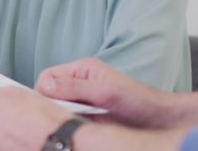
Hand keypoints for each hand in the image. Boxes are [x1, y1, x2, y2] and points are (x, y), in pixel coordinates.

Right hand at [35, 57, 173, 127]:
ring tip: (69, 122)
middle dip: (49, 104)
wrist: (154, 118)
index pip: (48, 76)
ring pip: (55, 106)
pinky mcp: (84, 115)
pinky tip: (73, 128)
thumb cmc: (135, 100)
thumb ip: (75, 87)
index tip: (49, 106)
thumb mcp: (105, 91)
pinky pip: (65, 118)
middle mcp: (78, 82)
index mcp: (82, 69)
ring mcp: (80, 99)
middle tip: (59, 117)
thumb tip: (46, 86)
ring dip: (58, 115)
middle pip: (48, 91)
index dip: (43, 91)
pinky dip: (65, 123)